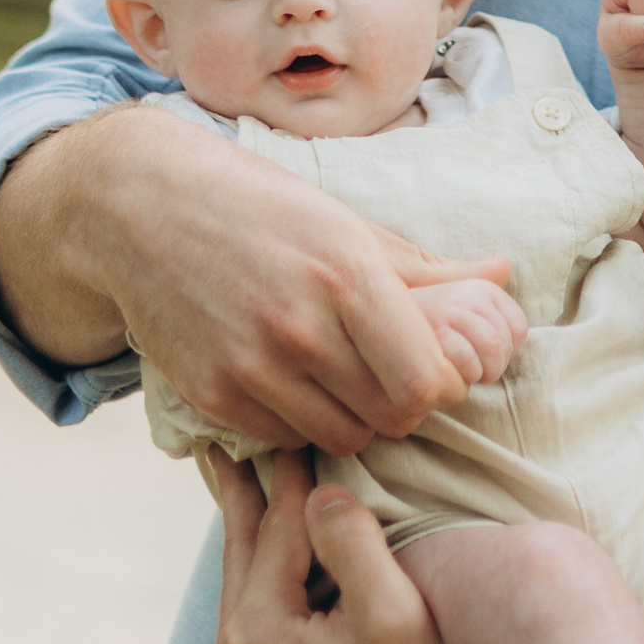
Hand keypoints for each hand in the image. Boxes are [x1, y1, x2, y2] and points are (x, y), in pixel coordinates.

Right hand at [0, 101, 514, 453]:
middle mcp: (301, 327)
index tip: (431, 366)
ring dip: (352, 417)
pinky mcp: (211, 394)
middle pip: (390, 417)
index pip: (427, 382)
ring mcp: (251, 366)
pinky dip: (298, 421)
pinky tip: (291, 380)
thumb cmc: (257, 206)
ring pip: (339, 437)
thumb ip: (426, 267)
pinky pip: (284, 438)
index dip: (440, 384)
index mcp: (348, 276)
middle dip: (401, 404)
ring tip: (340, 376)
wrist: (140, 205)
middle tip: (389, 376)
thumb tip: (504, 275)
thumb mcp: (345, 222)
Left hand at [204, 452, 519, 643]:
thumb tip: (318, 495)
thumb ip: (350, 540)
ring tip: (247, 508)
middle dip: (244, 508)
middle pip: (242, 570)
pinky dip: (263, 612)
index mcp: (256, 638)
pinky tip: (274, 593)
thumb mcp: (396, 612)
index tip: (289, 433)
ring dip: (253, 559)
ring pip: (245, 613)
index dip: (288, 479)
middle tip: (228, 451)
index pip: (275, 534)